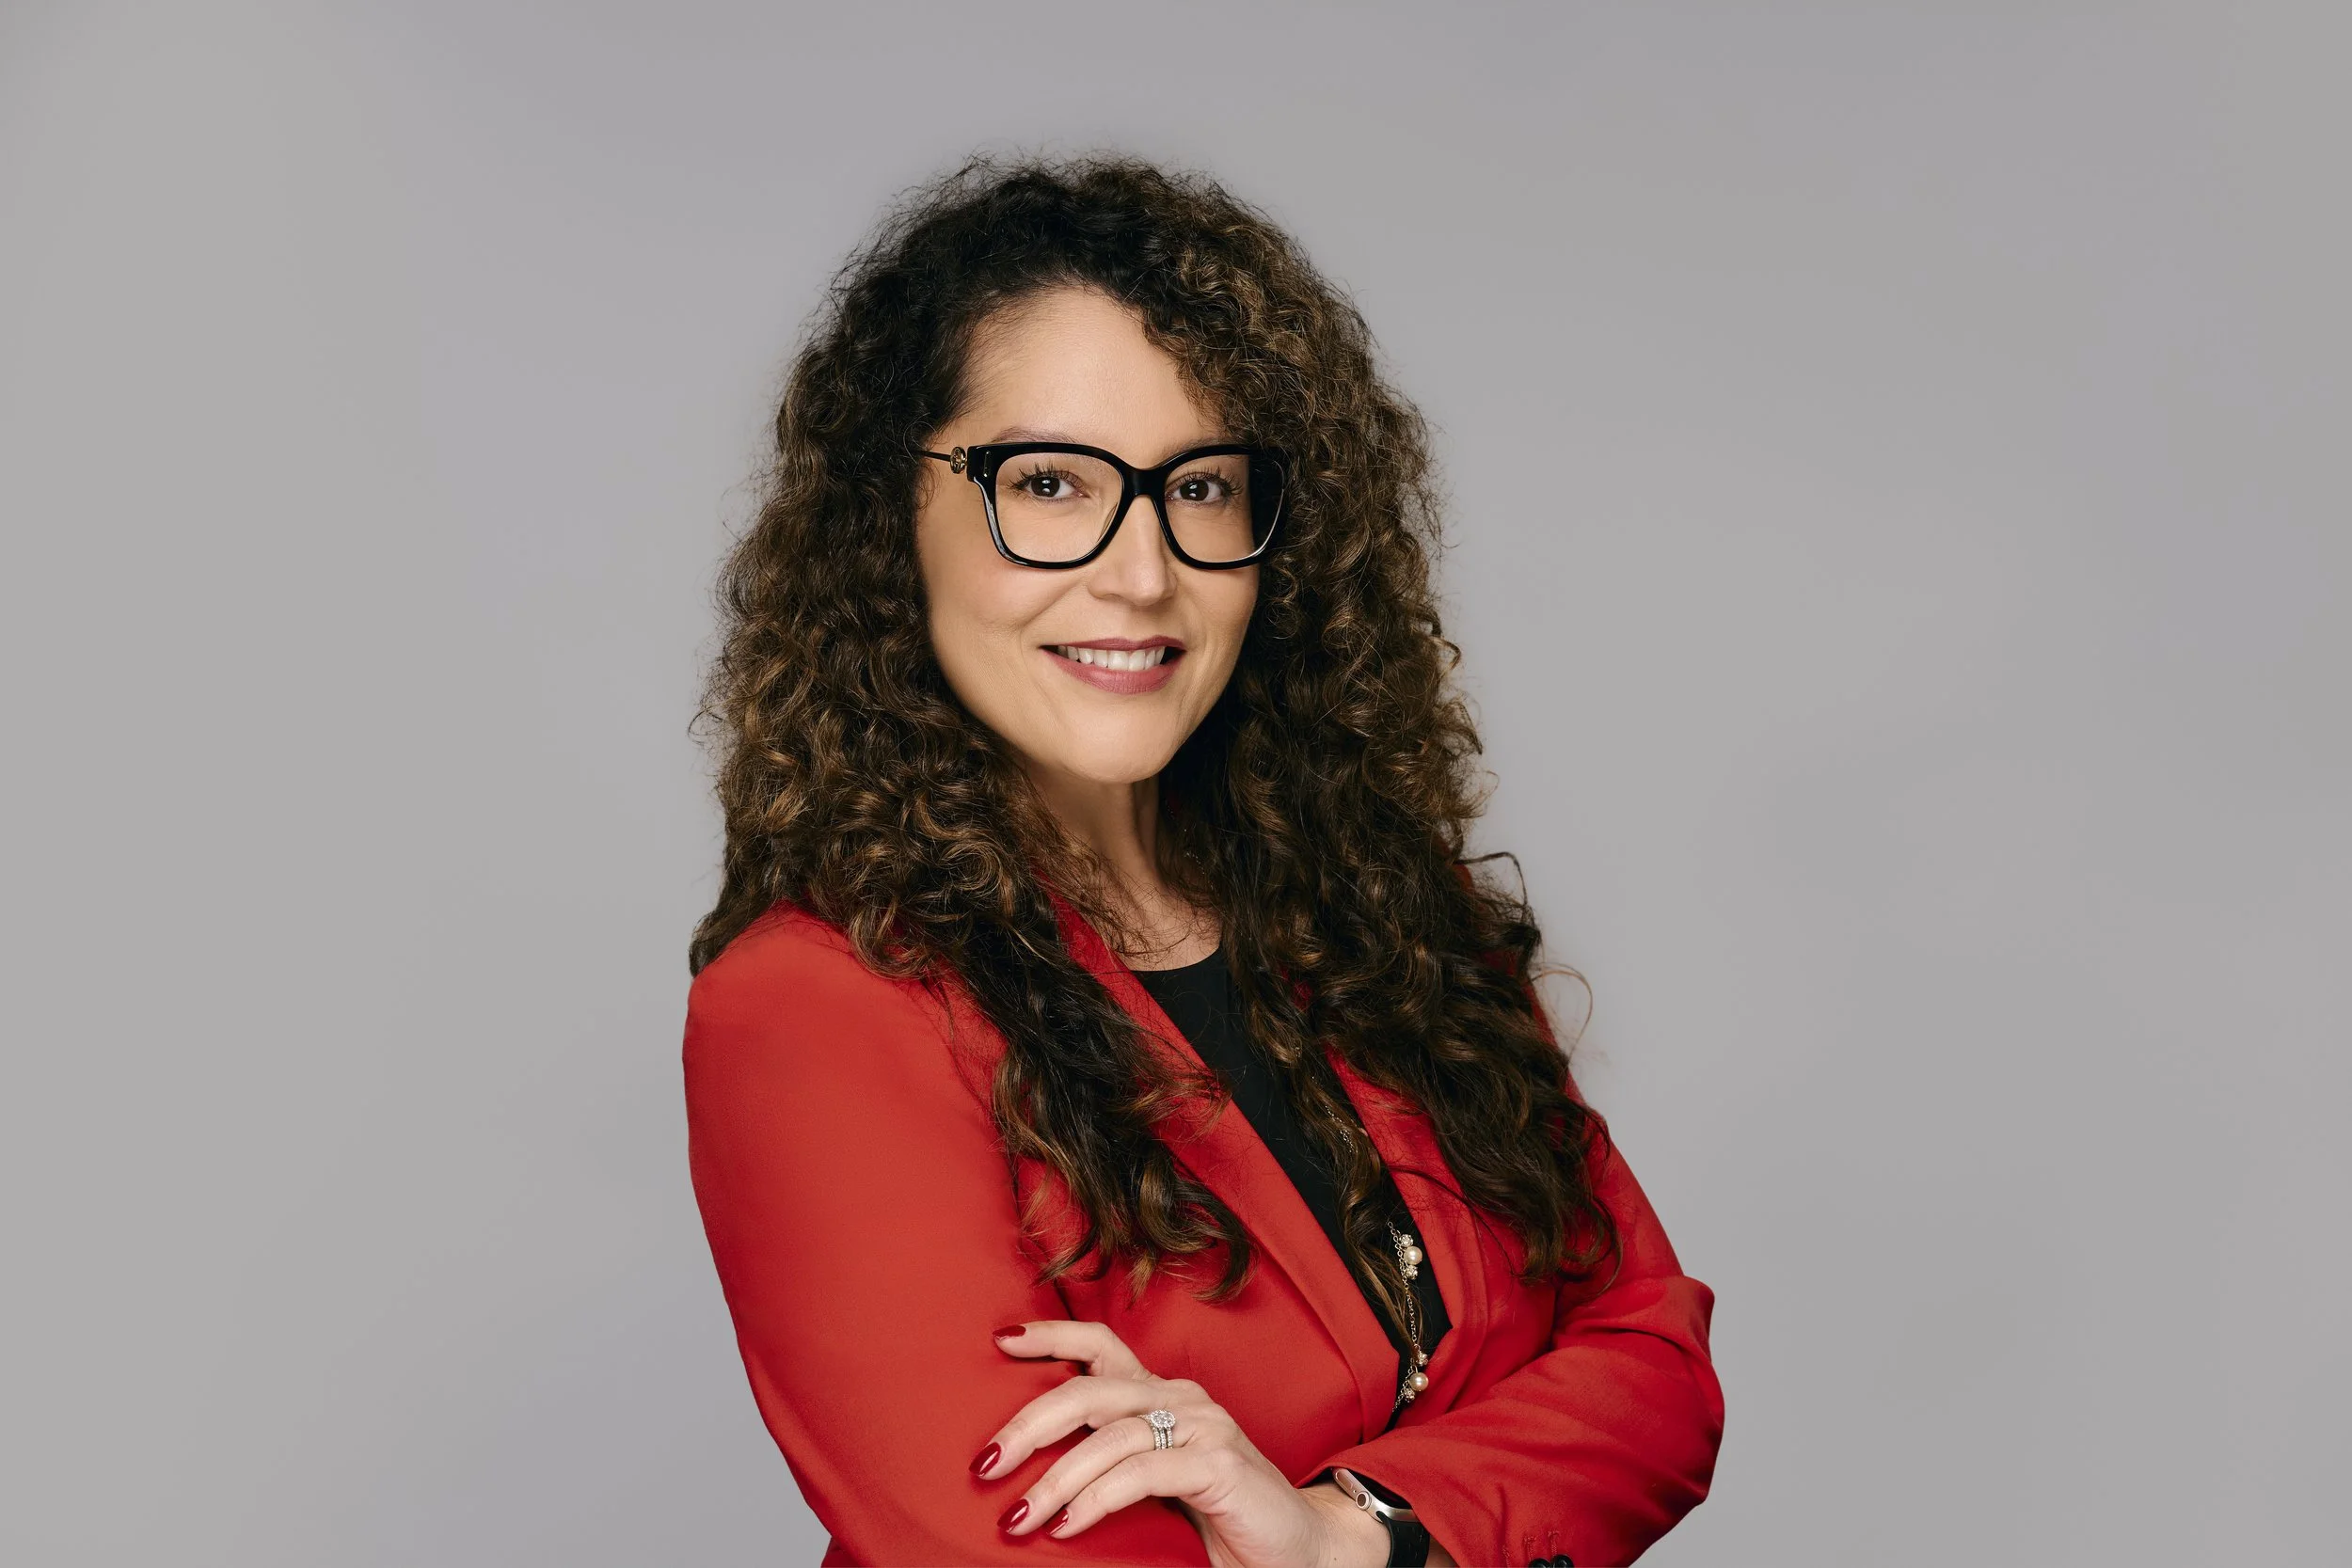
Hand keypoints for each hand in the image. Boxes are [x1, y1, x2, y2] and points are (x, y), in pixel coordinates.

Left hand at [973, 1319, 1389, 1567]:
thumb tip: (1026, 1477)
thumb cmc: (1221, 1521)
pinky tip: (1067, 1526)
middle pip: (1089, 1391)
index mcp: (1162, 1396)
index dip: (1052, 1336)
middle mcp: (1182, 1398)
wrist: (1302, 1553)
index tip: (999, 1341)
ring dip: (1055, 1480)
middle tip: (985, 1463)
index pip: (1102, 1346)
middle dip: (1028, 1425)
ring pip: (1109, 1436)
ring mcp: (1204, 1425)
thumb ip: (1110, 1467)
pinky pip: (1142, 1472)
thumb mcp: (1154, 1485)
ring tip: (1019, 1517)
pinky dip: (1097, 1499)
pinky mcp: (1219, 1463)